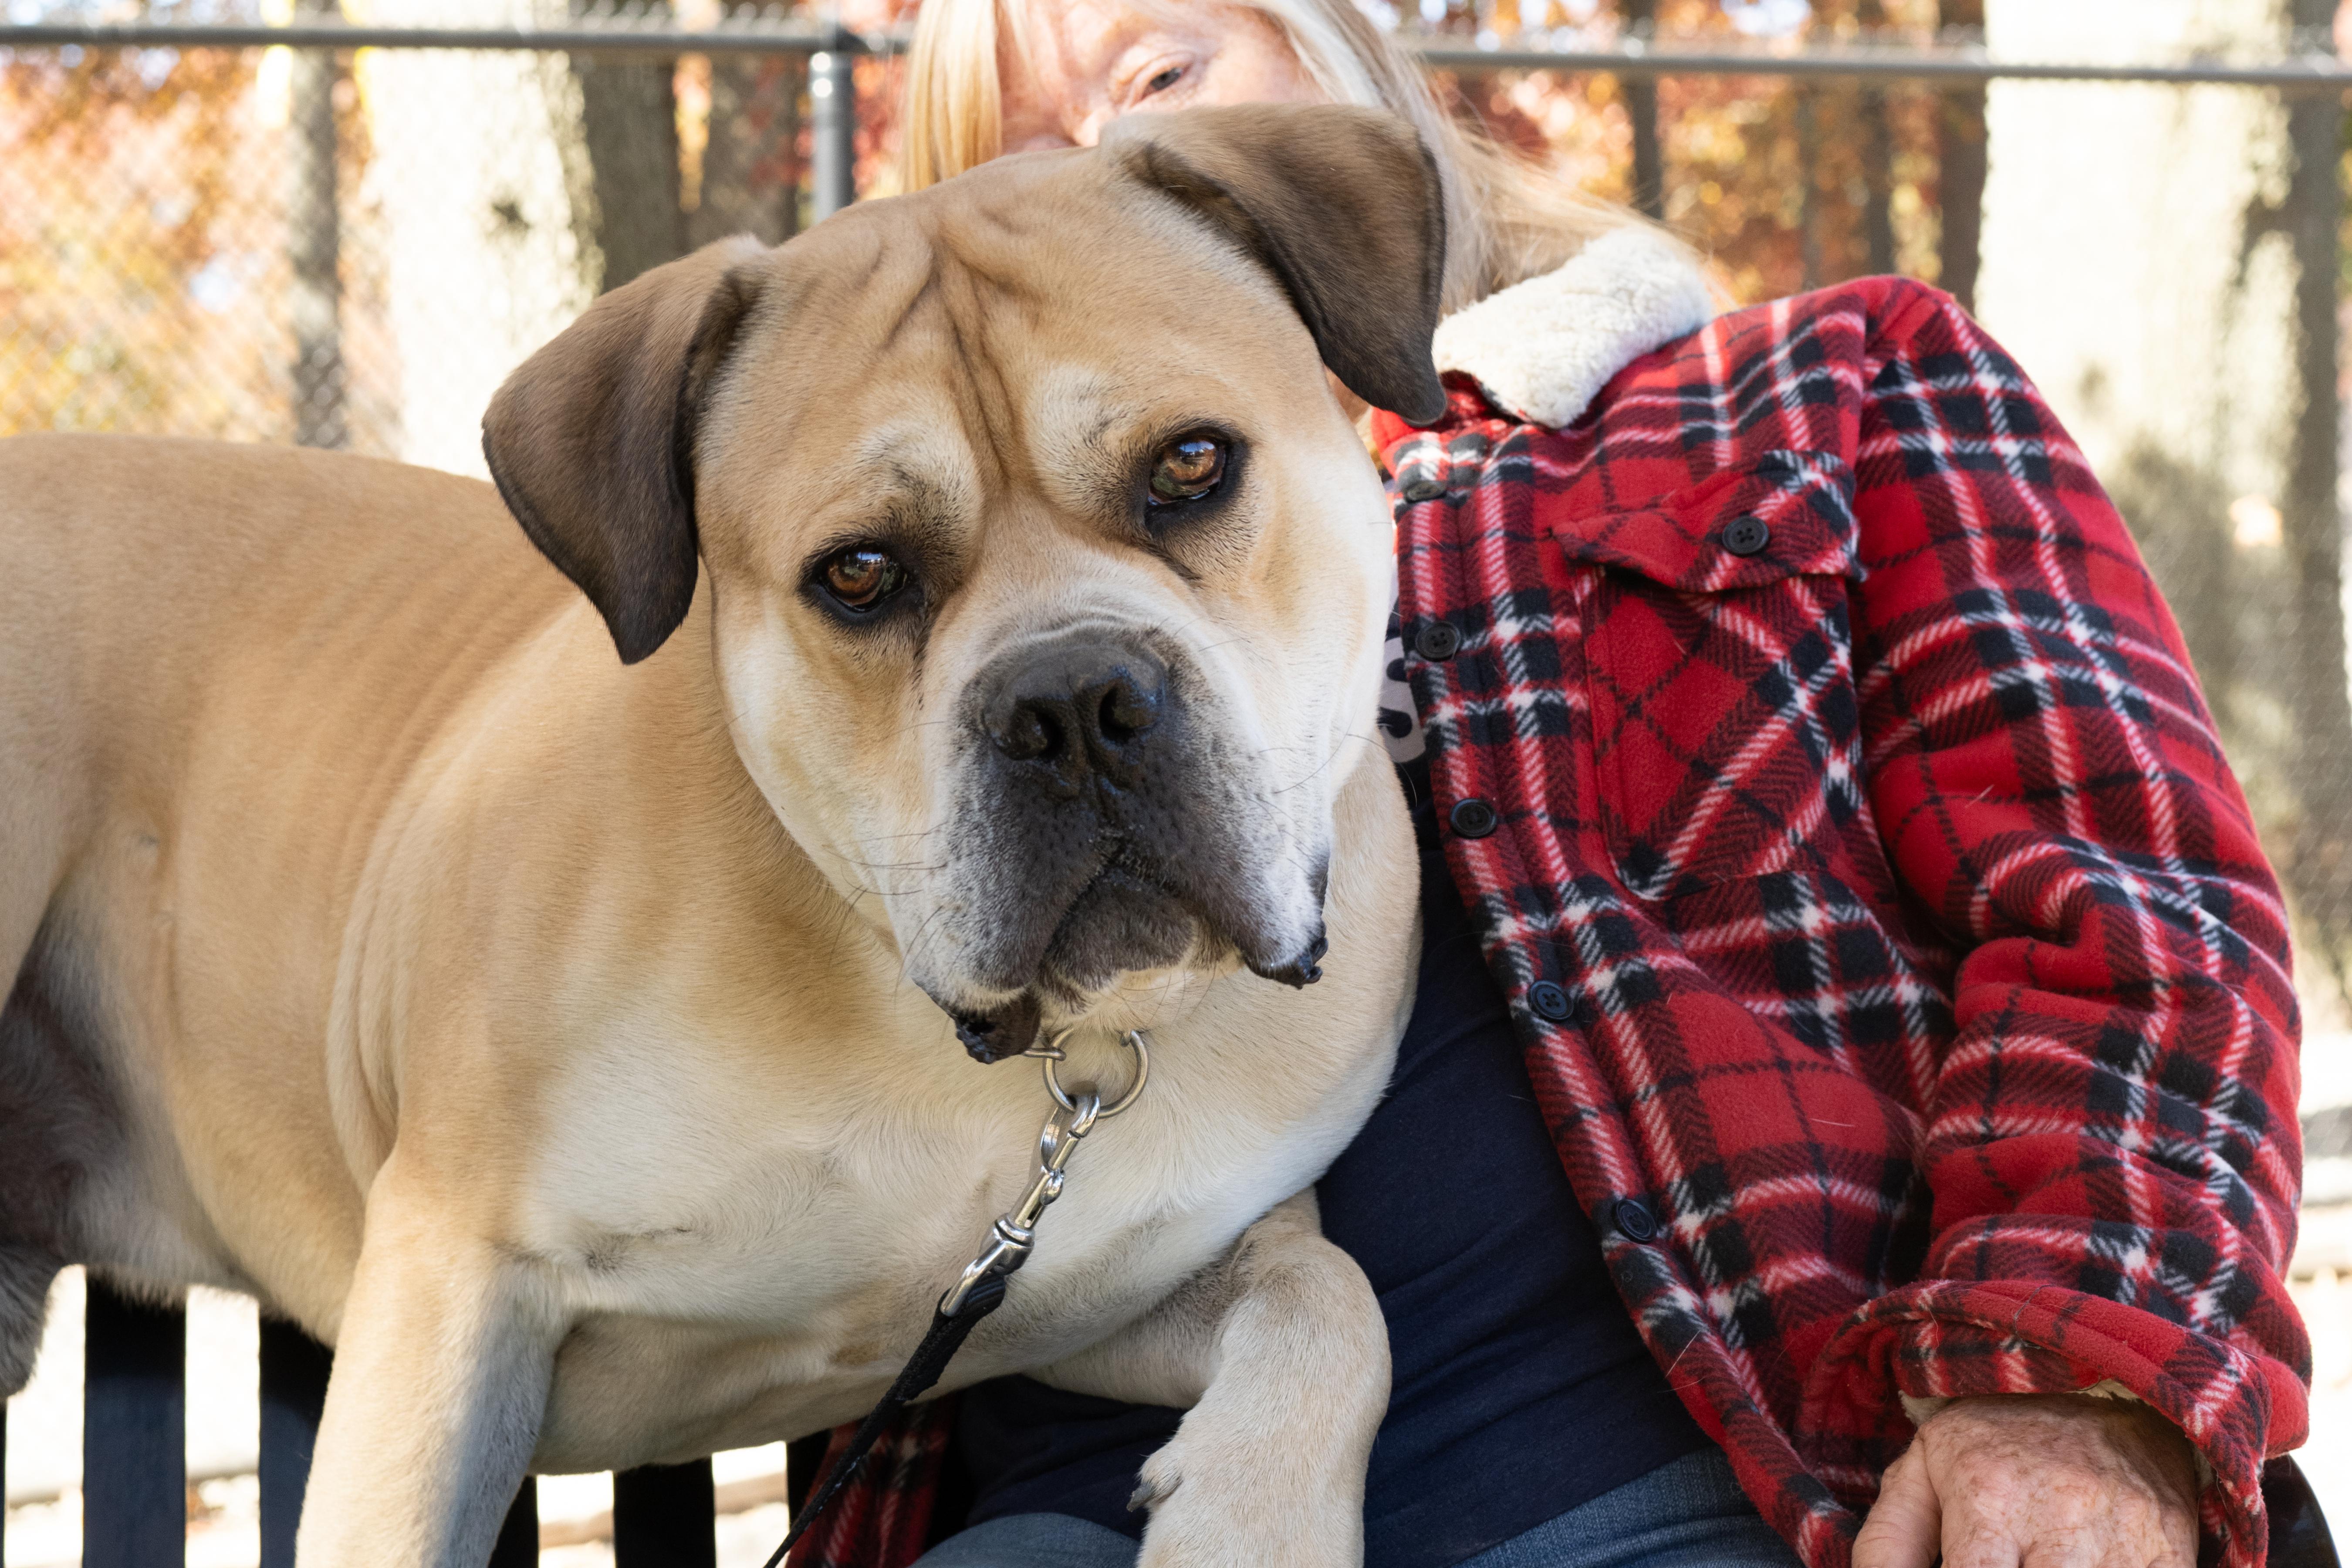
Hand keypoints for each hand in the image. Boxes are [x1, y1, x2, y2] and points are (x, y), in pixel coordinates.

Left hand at [1854, 1393, 2198, 1567]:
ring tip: (2033, 1561)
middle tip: (2000, 1566)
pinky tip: (2080, 1565)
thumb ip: (1889, 1540)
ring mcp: (2126, 1542)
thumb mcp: (1928, 1467)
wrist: (2105, 1385)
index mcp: (1990, 1497)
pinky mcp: (2173, 1555)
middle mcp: (2062, 1521)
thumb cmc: (2001, 1439)